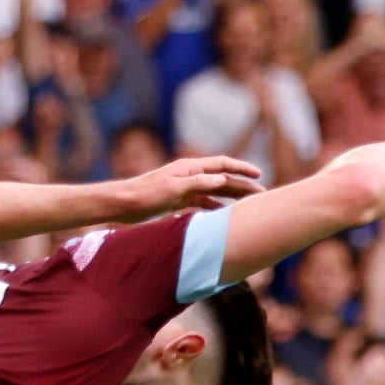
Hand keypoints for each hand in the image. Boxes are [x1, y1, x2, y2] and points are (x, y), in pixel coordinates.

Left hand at [135, 153, 265, 212]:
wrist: (123, 204)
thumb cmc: (146, 194)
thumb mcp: (174, 188)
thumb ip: (199, 183)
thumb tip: (222, 180)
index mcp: (190, 168)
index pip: (222, 165)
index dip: (241, 169)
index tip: (259, 174)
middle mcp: (190, 176)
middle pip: (222, 180)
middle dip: (242, 186)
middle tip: (261, 196)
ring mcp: (185, 189)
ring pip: (214, 193)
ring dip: (231, 199)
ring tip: (247, 209)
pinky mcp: (178, 202)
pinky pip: (203, 204)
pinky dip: (215, 210)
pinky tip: (224, 218)